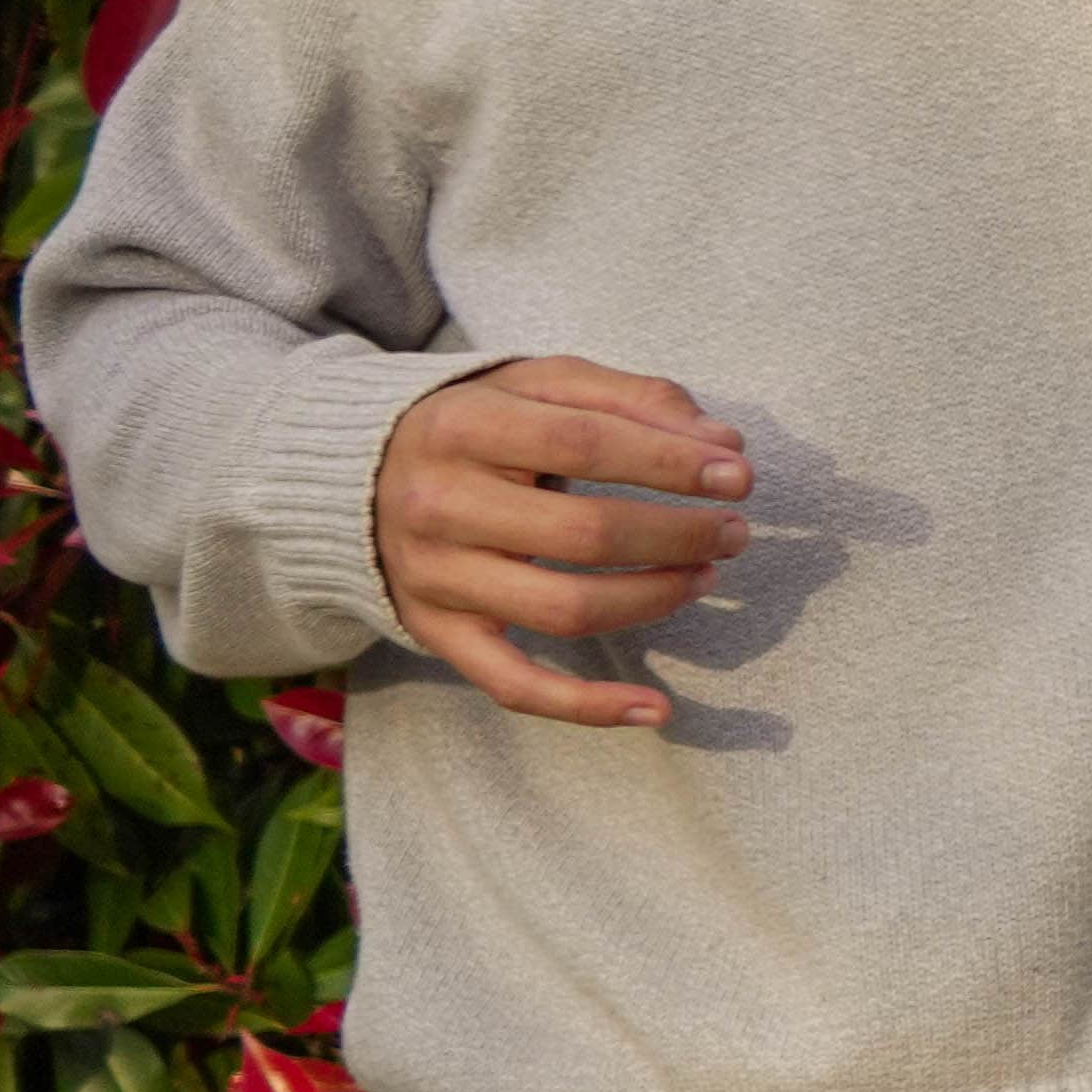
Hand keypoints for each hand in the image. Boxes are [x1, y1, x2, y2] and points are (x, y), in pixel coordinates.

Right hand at [371, 356, 749, 729]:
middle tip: (734, 531)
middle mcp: (438, 505)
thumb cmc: (478, 424)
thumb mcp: (540, 382)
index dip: (673, 463)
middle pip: (584, 534)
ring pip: (564, 610)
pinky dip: (587, 707)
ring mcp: (435, 577)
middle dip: (679, 534)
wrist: (352, 475)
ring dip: (655, 600)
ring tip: (705, 576)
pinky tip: (658, 708)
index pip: (587, 445)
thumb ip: (631, 398)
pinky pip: (514, 684)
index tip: (738, 476)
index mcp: (464, 426)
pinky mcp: (436, 633)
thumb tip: (723, 445)